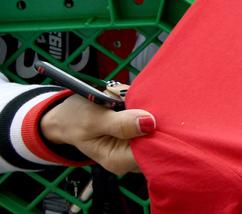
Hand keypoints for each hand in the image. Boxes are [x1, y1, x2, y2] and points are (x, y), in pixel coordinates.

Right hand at [39, 95, 154, 174]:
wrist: (66, 117)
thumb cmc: (75, 119)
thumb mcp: (93, 120)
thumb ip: (120, 124)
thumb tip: (149, 123)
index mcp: (118, 160)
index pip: (151, 151)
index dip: (158, 132)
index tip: (157, 111)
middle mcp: (130, 157)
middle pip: (157, 140)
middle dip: (156, 119)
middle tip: (142, 100)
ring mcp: (136, 146)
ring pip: (157, 130)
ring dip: (151, 111)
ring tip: (133, 99)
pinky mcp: (139, 135)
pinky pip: (152, 122)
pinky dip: (147, 109)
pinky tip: (137, 101)